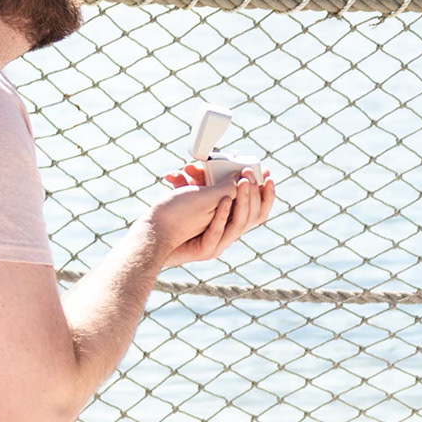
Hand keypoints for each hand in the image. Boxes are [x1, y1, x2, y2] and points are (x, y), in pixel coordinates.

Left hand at [146, 167, 274, 265]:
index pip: (258, 211)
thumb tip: (236, 170)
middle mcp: (227, 233)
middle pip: (252, 217)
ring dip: (242, 200)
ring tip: (242, 182)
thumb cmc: (173, 212)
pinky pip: (218, 232)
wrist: (152, 233)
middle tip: (251, 175)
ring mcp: (217, 244)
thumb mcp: (198, 191)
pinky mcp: (205, 250)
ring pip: (239, 224)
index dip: (267, 195)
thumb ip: (217, 183)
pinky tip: (223, 200)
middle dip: (254, 193)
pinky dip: (222, 214)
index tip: (269, 176)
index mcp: (230, 220)